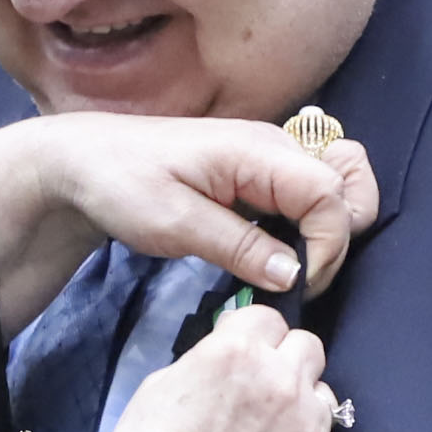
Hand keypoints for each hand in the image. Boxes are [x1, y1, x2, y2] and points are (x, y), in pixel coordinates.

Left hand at [0, 116, 379, 336]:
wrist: (82, 163)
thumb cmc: (121, 184)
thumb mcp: (174, 223)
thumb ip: (239, 247)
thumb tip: (295, 275)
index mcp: (257, 151)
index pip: (330, 194)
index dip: (327, 245)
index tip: (295, 284)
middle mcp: (275, 147)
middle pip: (349, 182)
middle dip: (340, 235)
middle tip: (299, 276)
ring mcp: (270, 159)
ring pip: (336, 185)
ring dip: (330, 228)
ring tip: (292, 266)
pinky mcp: (260, 175)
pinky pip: (308, 194)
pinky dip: (309, 225)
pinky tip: (275, 253)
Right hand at [98, 305, 343, 431]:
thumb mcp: (158, 387)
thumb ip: (203, 361)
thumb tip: (223, 361)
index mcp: (238, 350)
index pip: (268, 316)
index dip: (253, 335)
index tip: (241, 355)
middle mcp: (283, 379)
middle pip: (308, 346)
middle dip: (287, 360)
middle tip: (262, 388)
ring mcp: (310, 424)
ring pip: (322, 393)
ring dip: (301, 403)